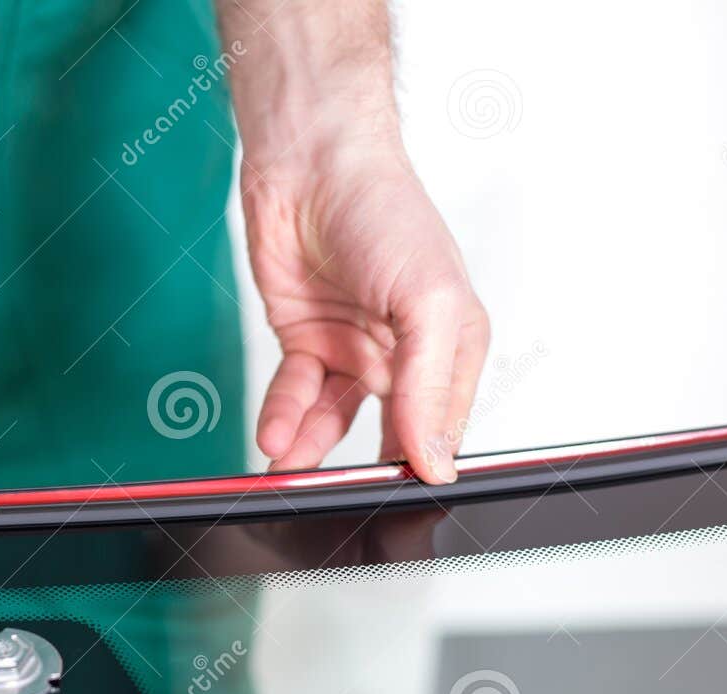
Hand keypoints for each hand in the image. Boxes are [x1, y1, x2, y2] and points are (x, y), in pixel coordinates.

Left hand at [243, 143, 488, 482]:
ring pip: (333, 420)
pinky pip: (294, 395)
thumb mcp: (430, 302)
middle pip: (386, 432)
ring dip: (310, 447)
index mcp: (452, 345)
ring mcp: (352, 349)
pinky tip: (274, 434)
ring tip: (288, 464)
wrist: (309, 164)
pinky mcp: (305, 341)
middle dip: (360, 467)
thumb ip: (430, 387)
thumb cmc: (385, 211)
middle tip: (338, 495)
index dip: (422, 463)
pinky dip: (282, 416)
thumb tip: (435, 458)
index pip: (443, 426)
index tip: (397, 494)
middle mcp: (403, 353)